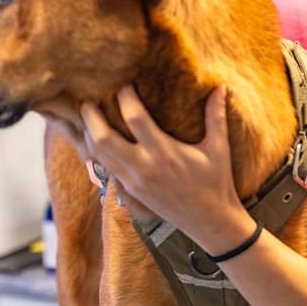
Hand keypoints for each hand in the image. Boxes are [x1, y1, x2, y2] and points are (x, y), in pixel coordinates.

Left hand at [80, 85, 252, 250]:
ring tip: (87, 116)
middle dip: (91, 117)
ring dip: (89, 134)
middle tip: (88, 100)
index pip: (135, 119)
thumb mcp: (218, 148)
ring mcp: (134, 182)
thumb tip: (219, 87)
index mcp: (165, 153)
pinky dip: (96, 151)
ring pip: (98, 155)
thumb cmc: (216, 182)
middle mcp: (144, 168)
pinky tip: (97, 139)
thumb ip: (216, 116)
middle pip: (103, 138)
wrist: (210, 222)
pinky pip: (105, 168)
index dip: (125, 98)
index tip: (124, 83)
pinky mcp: (131, 191)